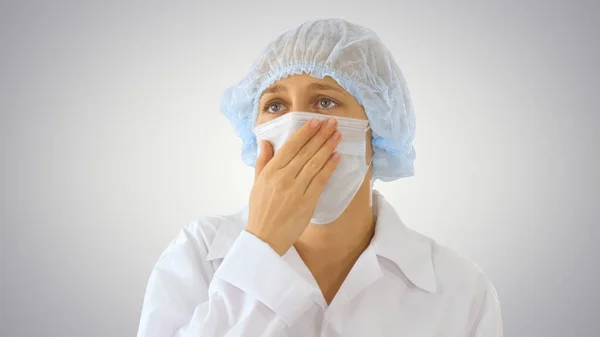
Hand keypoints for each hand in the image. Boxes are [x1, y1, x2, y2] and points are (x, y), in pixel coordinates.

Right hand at [246, 117, 341, 254]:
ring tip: (337, 135)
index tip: (315, 122)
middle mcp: (283, 178)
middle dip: (320, 135)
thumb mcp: (256, 183)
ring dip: (328, 147)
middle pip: (305, 152)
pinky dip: (329, 167)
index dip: (304, 133)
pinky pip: (320, 180)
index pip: (290, 147)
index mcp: (270, 172)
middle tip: (332, 122)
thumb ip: (262, 162)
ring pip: (315, 163)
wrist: (264, 238)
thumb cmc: (260, 211)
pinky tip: (337, 157)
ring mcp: (296, 189)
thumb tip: (266, 142)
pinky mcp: (307, 202)